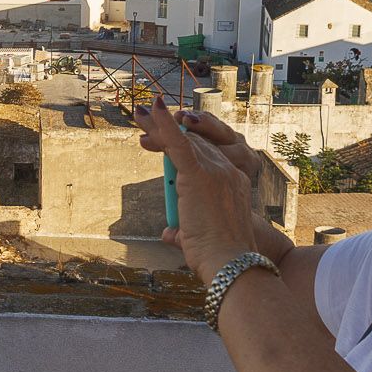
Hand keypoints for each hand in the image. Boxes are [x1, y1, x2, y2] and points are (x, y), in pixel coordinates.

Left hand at [140, 101, 266, 282]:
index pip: (206, 155)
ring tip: (138, 114)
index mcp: (233, 183)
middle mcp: (227, 172)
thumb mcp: (198, 239)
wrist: (231, 263)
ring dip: (158, 127)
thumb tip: (168, 233)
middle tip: (142, 120)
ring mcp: (215, 171)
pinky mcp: (198, 175)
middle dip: (166, 132)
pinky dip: (163, 125)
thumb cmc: (219, 258)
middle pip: (194, 143)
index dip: (184, 146)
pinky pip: (178, 144)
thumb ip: (183, 232)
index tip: (165, 142)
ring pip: (182, 142)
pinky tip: (152, 108)